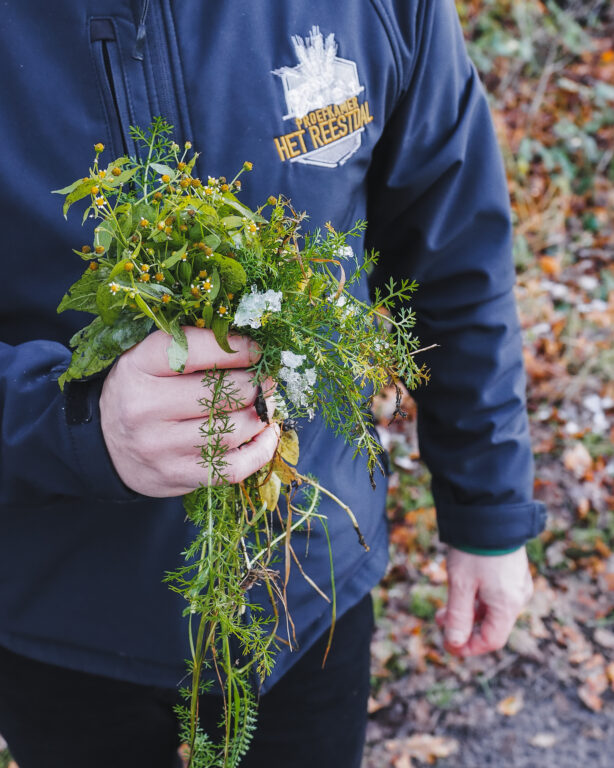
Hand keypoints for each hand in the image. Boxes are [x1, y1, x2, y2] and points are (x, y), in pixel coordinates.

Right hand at [100, 327, 278, 496]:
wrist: (104, 446)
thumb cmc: (138, 392)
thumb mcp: (147, 358)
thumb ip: (190, 346)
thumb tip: (249, 345)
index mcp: (139, 366)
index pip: (200, 349)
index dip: (239, 348)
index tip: (256, 349)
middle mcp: (146, 407)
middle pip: (225, 390)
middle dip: (256, 382)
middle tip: (264, 378)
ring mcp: (163, 447)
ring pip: (235, 428)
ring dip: (259, 414)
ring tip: (263, 403)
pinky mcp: (179, 476)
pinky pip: (236, 466)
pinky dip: (261, 449)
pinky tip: (266, 432)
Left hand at [436, 546, 532, 656]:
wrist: (491, 513)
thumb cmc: (475, 550)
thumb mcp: (460, 584)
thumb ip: (458, 616)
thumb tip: (455, 644)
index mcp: (508, 605)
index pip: (492, 640)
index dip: (469, 647)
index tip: (448, 644)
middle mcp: (519, 597)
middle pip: (493, 625)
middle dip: (465, 627)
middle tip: (440, 622)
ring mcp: (518, 583)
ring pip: (493, 609)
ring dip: (469, 612)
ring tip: (445, 608)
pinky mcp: (514, 571)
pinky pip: (497, 594)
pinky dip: (478, 598)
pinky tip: (462, 590)